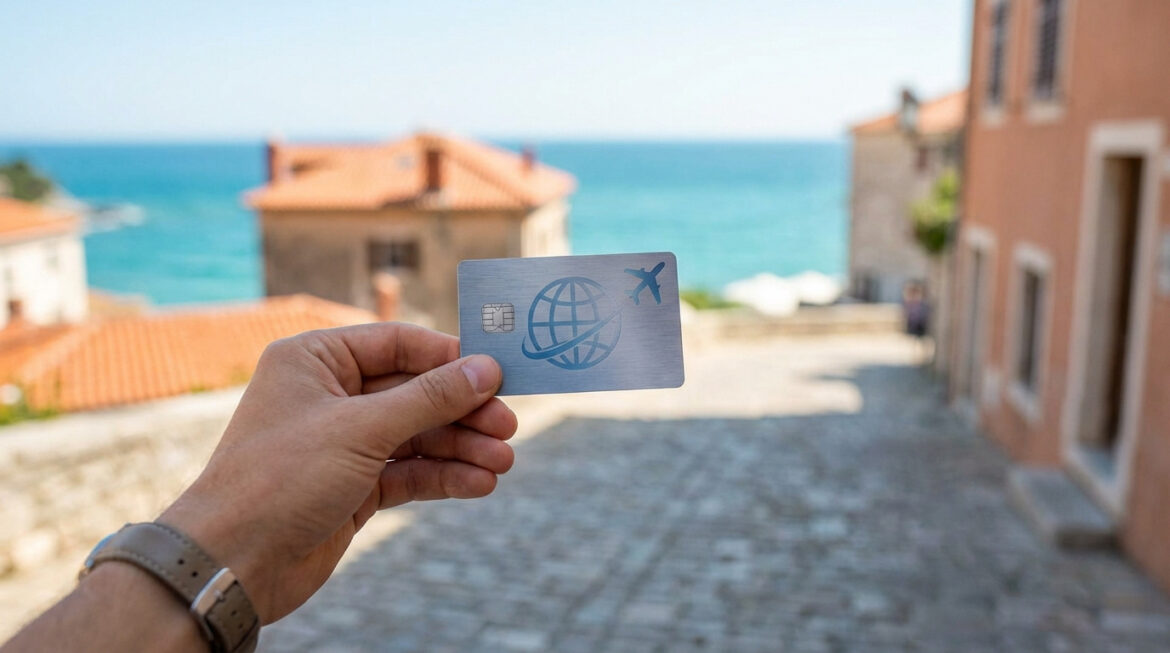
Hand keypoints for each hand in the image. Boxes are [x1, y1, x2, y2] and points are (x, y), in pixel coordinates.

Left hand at [158, 323, 515, 622]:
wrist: (232, 564)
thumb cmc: (280, 479)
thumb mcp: (362, 429)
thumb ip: (428, 398)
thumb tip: (485, 369)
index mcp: (316, 360)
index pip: (398, 343)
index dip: (449, 358)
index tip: (497, 373)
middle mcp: (329, 395)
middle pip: (415, 392)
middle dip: (463, 411)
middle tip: (508, 426)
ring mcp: (342, 443)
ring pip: (416, 435)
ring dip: (460, 448)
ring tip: (503, 463)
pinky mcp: (352, 486)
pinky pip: (408, 472)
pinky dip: (443, 476)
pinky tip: (478, 483)